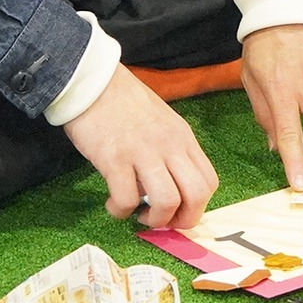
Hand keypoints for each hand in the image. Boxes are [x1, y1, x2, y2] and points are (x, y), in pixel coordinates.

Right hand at [61, 65, 218, 228]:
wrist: (93, 82)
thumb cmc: (124, 103)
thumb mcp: (162, 122)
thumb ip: (170, 150)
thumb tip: (169, 186)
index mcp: (183, 138)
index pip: (209, 182)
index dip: (197, 206)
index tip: (177, 211)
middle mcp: (170, 146)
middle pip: (196, 195)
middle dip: (182, 220)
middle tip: (160, 220)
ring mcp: (144, 152)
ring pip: (167, 201)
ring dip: (153, 219)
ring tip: (137, 213)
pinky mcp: (115, 159)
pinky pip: (126, 199)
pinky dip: (120, 210)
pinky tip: (112, 203)